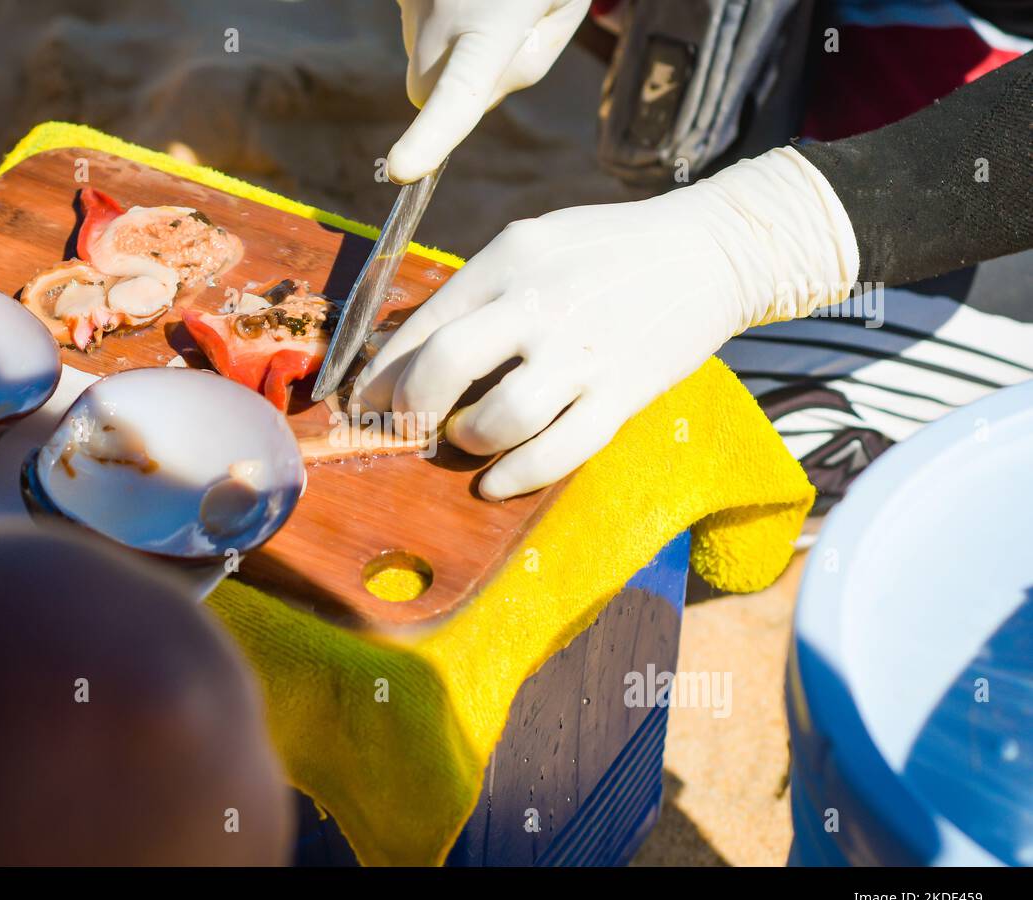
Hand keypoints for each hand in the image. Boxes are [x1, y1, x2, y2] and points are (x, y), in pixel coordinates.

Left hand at [353, 146, 859, 498]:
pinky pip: (558, 451)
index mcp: (509, 260)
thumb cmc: (607, 250)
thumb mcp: (533, 244)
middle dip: (410, 409)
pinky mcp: (622, 394)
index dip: (382, 373)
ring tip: (465, 440)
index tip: (365, 401)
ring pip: (501, 418)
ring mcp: (583, 353)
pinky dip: (516, 476)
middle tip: (405, 427)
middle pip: (445, 366)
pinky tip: (495, 483)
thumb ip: (477, 290)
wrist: (708, 252)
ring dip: (468, 441)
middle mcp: (540, 304)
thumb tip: (411, 348)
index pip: (423, 324)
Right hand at [388, 0, 590, 182]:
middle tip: (510, 31)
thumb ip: (528, 63)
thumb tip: (479, 91)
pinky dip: (439, 15)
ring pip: (420, 54)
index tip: (403, 170)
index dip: (431, 136)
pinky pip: (414, 19)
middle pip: (429, 88)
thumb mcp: (563, 6)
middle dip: (462, 82)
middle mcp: (441, 10)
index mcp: (492, 23)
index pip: (459, 92)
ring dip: (452, 44)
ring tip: (491, 0)